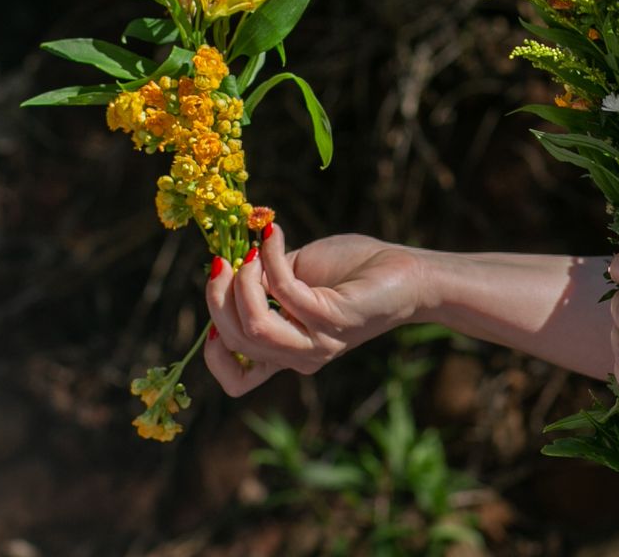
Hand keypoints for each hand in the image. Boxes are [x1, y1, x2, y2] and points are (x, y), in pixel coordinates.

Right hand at [203, 226, 426, 396]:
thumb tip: (228, 268)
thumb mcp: (295, 272)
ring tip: (251, 253)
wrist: (405, 269)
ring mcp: (317, 343)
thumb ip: (261, 279)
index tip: (218, 305)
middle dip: (218, 296)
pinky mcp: (332, 320)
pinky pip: (284, 291)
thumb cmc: (353, 268)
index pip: (236, 381)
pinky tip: (274, 237)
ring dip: (242, 283)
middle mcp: (300, 356)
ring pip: (254, 326)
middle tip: (225, 261)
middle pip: (236, 341)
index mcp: (288, 351)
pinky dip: (270, 259)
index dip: (214, 350)